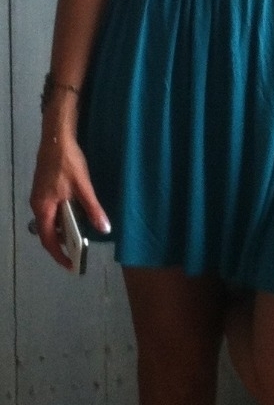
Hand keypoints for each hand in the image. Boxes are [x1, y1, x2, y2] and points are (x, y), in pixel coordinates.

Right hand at [29, 132, 109, 270]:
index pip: (48, 240)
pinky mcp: (43, 188)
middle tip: (79, 251)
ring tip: (80, 234)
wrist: (57, 139)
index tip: (71, 265)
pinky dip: (61, 217)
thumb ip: (93, 209)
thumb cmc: (68, 163)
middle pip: (47, 231)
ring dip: (63, 229)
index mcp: (43, 208)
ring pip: (49, 220)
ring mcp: (39, 196)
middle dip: (62, 243)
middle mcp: (37, 205)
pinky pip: (50, 210)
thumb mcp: (83, 187)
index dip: (59, 254)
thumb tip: (104, 229)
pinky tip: (75, 214)